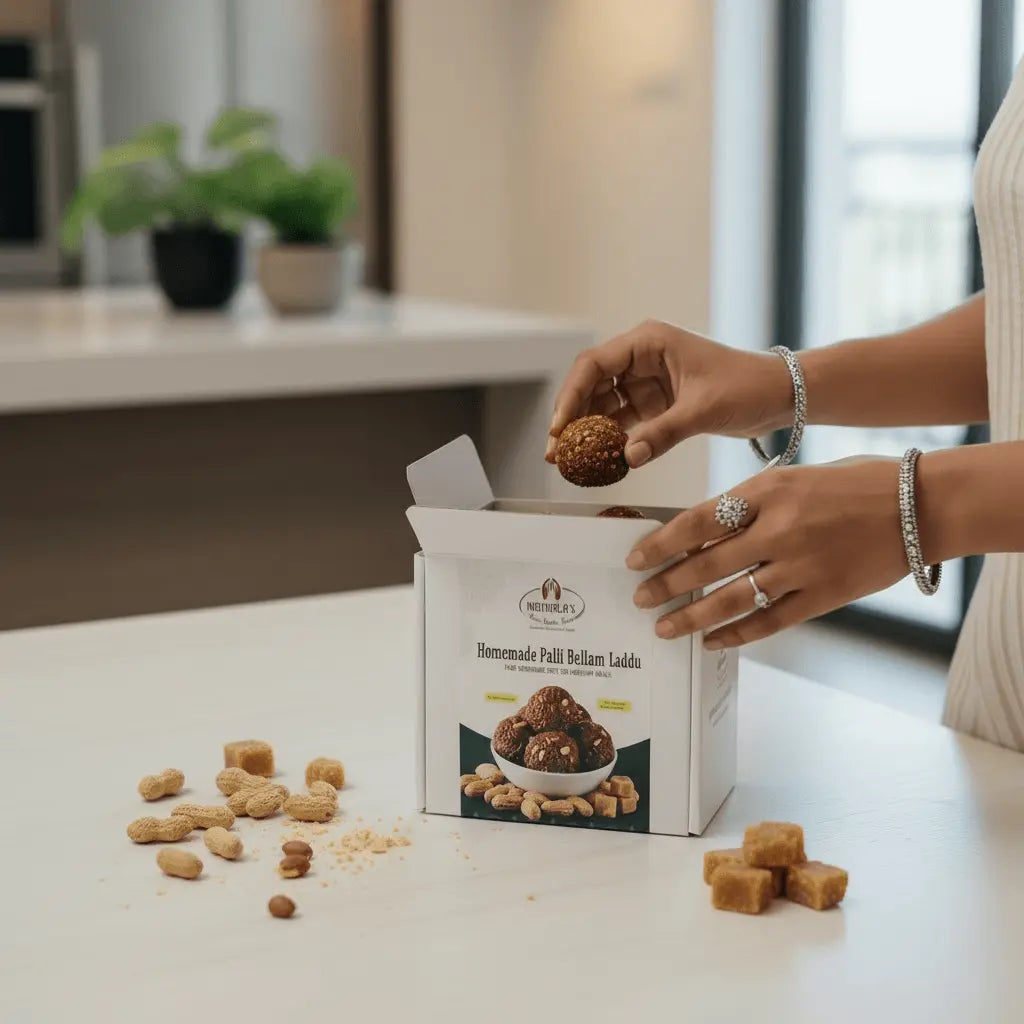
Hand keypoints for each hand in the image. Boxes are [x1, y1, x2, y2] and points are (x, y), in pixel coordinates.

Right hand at [546, 320, 794, 466]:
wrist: (782, 396)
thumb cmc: (748, 384)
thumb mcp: (702, 409)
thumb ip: (662, 434)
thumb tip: (626, 458)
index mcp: (649, 341)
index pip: (594, 364)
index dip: (571, 395)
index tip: (560, 426)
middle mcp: (642, 358)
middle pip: (592, 386)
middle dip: (573, 419)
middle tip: (557, 451)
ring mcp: (647, 382)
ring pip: (604, 406)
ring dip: (588, 433)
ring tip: (571, 461)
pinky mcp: (656, 405)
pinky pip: (623, 422)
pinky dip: (610, 440)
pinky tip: (598, 460)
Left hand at [626, 458, 908, 647]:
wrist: (921, 504)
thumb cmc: (853, 483)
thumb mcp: (791, 476)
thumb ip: (747, 503)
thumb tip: (699, 531)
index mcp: (767, 491)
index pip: (697, 521)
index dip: (661, 544)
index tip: (635, 559)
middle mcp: (779, 530)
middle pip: (706, 564)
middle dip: (667, 585)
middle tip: (641, 598)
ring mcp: (802, 566)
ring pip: (733, 598)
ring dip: (693, 616)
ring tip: (666, 628)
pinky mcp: (824, 596)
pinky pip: (770, 621)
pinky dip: (737, 633)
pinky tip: (713, 641)